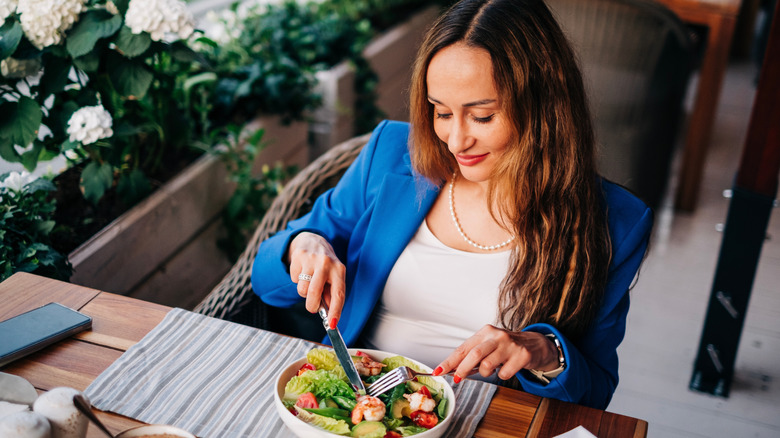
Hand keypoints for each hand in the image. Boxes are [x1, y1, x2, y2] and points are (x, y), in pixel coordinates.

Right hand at [288, 232, 345, 326]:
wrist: (313, 240)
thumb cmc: (325, 265)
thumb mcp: (334, 277)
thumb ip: (331, 294)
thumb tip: (329, 314)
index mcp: (339, 270)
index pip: (338, 294)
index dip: (335, 311)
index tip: (333, 324)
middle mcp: (326, 263)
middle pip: (314, 293)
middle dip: (312, 305)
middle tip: (313, 307)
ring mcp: (312, 259)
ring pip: (302, 289)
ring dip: (304, 292)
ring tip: (309, 282)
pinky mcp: (299, 257)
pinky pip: (294, 279)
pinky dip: (297, 280)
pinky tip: (302, 271)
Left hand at [434, 325, 559, 381]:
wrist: (534, 344)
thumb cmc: (506, 347)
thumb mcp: (488, 345)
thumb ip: (472, 356)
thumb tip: (453, 369)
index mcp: (485, 332)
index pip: (463, 348)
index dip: (450, 361)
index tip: (438, 371)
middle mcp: (497, 336)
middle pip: (474, 354)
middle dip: (462, 369)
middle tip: (458, 378)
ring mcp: (510, 345)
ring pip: (488, 365)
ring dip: (486, 372)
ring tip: (493, 368)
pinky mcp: (522, 355)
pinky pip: (504, 373)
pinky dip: (503, 375)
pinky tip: (508, 368)